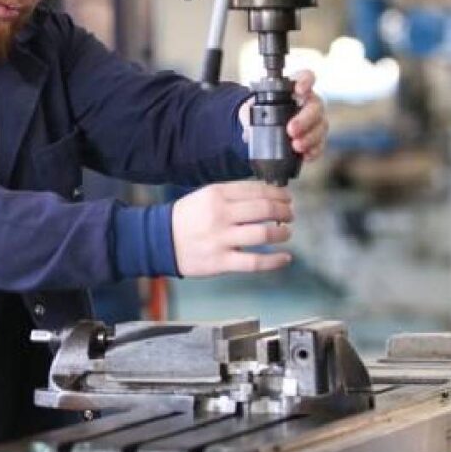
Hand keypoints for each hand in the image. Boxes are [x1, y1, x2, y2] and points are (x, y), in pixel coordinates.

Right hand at [171, 181, 292, 276]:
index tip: (286, 198)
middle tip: (290, 214)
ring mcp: (221, 239)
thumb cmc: (186, 217)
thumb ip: (232, 194)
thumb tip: (265, 194)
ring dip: (282, 233)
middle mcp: (220, 215)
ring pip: (264, 234)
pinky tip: (285, 258)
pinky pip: (255, 262)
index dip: (278, 194)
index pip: (257, 190)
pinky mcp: (222, 261)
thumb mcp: (205, 196)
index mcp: (217, 194)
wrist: (160, 240)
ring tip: (286, 233)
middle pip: (264, 209)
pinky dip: (275, 260)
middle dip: (284, 211)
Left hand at [238, 69, 327, 161]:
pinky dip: (313, 150)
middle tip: (291, 130)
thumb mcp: (254, 108)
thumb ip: (251, 115)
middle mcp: (310, 102)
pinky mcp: (316, 138)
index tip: (299, 89)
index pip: (306, 77)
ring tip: (296, 146)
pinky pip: (320, 144)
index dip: (306, 81)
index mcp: (296, 88)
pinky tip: (305, 155)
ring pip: (321, 126)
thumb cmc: (263, 110)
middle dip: (305, 119)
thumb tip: (248, 133)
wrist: (264, 126)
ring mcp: (316, 120)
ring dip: (309, 137)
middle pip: (316, 107)